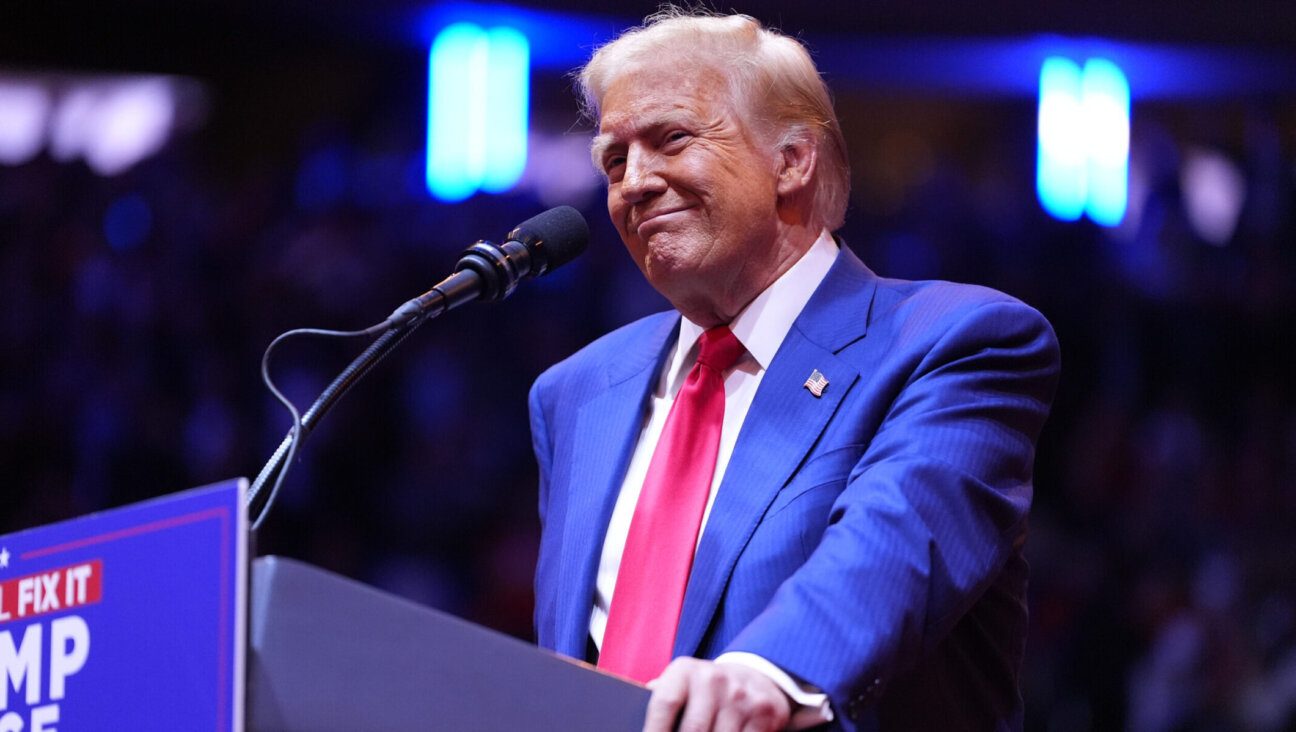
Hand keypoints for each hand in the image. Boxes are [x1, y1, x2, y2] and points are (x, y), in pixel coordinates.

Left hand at [643, 657, 791, 731]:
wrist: (754, 676)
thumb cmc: (703, 691)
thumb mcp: (680, 684)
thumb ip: (660, 699)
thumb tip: (633, 724)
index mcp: (684, 671)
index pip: (664, 704)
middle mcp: (714, 678)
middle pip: (693, 730)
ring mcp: (741, 695)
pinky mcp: (764, 711)